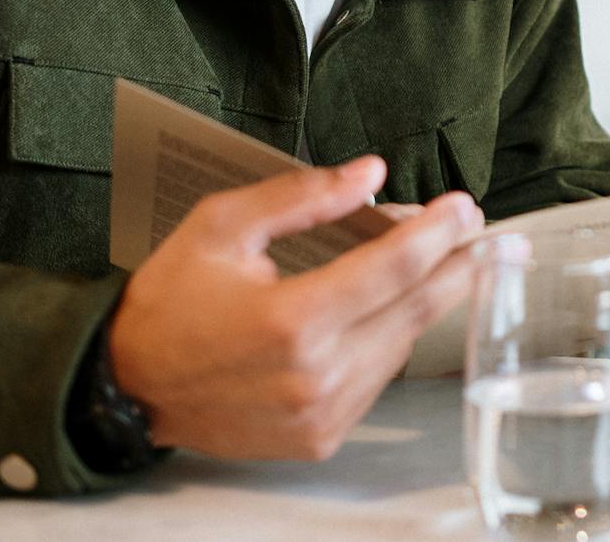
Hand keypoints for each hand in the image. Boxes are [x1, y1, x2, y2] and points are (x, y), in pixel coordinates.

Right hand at [110, 156, 482, 459]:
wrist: (125, 386)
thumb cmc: (169, 301)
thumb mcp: (221, 226)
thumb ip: (301, 197)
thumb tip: (371, 173)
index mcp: (291, 320)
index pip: (394, 269)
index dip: (439, 233)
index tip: (465, 206)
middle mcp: (313, 375)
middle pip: (414, 310)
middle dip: (458, 265)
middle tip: (484, 234)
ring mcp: (319, 414)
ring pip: (400, 345)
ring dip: (424, 302)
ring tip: (433, 262)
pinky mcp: (319, 437)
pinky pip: (377, 379)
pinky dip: (389, 340)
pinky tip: (388, 310)